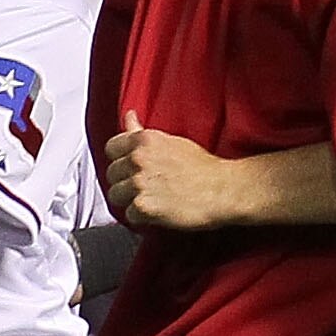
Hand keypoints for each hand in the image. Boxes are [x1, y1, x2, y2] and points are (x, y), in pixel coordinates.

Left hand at [101, 125, 257, 230]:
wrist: (224, 189)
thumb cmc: (204, 167)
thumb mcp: (172, 141)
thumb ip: (142, 132)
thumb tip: (129, 117)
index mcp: (144, 140)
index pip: (110, 148)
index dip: (121, 160)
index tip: (132, 167)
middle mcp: (138, 159)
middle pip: (111, 174)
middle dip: (126, 182)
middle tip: (148, 187)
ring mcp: (139, 183)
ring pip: (116, 196)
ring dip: (131, 200)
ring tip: (153, 199)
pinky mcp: (144, 206)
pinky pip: (129, 215)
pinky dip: (142, 217)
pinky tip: (159, 211)